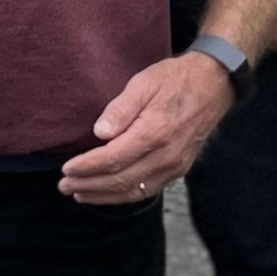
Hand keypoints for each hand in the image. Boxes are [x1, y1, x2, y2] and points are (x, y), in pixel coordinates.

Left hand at [58, 52, 231, 204]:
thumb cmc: (175, 80)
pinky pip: (148, 190)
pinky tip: (107, 194)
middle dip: (89, 185)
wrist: (212, 85)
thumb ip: (121, 109)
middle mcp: (166, 155)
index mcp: (154, 132)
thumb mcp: (143, 83)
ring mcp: (175, 166)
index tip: (66, 169)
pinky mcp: (179, 170)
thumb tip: (99, 133)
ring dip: (104, 195)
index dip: (87, 167)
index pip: (113, 158)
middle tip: (64, 186)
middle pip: (121, 180)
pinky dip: (125, 196)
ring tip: (79, 195)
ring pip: (134, 191)